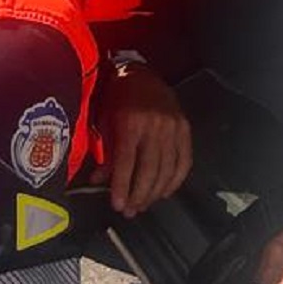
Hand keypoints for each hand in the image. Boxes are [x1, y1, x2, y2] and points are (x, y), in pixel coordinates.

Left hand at [92, 66, 192, 216]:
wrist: (140, 73)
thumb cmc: (116, 98)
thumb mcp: (105, 122)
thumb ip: (105, 153)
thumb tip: (97, 182)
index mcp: (131, 123)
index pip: (127, 163)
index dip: (122, 187)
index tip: (118, 205)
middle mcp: (154, 126)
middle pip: (149, 170)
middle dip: (139, 195)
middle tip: (130, 211)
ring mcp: (173, 128)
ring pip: (167, 170)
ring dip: (155, 192)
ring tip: (143, 204)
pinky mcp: (185, 129)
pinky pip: (184, 162)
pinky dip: (175, 180)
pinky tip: (164, 192)